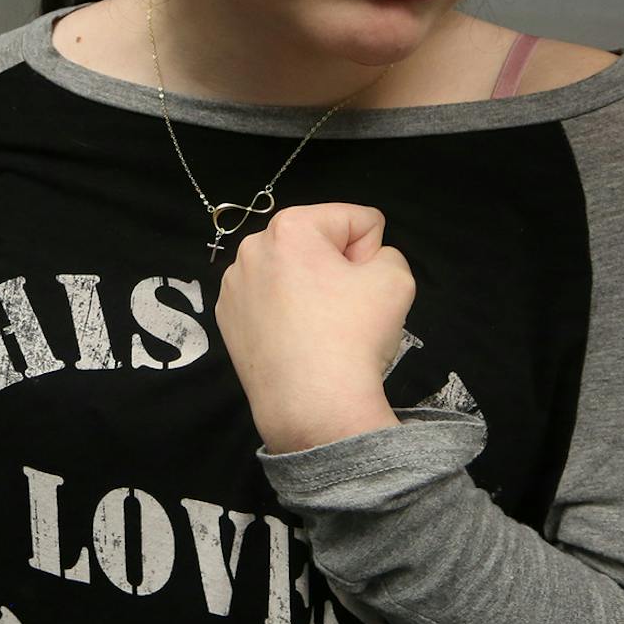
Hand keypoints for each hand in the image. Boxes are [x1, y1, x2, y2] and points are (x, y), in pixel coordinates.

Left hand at [215, 203, 409, 454]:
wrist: (312, 404)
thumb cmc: (353, 334)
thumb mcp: (396, 279)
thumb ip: (387, 253)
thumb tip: (362, 262)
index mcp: (290, 227)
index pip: (356, 219)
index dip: (373, 252)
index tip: (366, 286)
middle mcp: (251, 248)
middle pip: (317, 244)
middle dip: (338, 267)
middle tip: (346, 308)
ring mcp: (233, 285)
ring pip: (291, 273)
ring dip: (310, 289)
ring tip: (320, 328)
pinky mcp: (227, 318)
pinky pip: (268, 301)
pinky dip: (285, 313)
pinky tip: (296, 341)